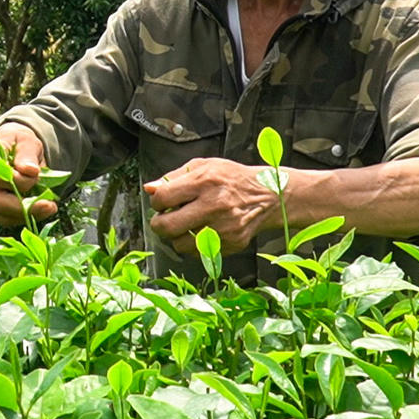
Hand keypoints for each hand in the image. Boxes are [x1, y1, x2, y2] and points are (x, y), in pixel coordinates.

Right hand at [0, 123, 58, 226]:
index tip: (37, 176)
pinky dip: (22, 217)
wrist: (10, 147)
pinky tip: (37, 209)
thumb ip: (28, 154)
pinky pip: (4, 218)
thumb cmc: (19, 143)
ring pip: (0, 214)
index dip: (20, 182)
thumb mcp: (27, 141)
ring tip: (48, 208)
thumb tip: (30, 171)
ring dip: (26, 215)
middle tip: (50, 206)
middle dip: (24, 208)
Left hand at [143, 157, 278, 255]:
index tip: (161, 202)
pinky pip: (199, 252)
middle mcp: (214, 205)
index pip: (162, 198)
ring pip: (180, 244)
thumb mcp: (203, 166)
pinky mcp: (231, 243)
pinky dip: (194, 244)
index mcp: (204, 181)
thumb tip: (149, 188)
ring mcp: (223, 227)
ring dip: (177, 236)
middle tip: (164, 219)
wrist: (268, 196)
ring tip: (186, 224)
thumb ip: (174, 177)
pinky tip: (202, 230)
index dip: (156, 202)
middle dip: (159, 224)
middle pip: (167, 227)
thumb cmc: (232, 178)